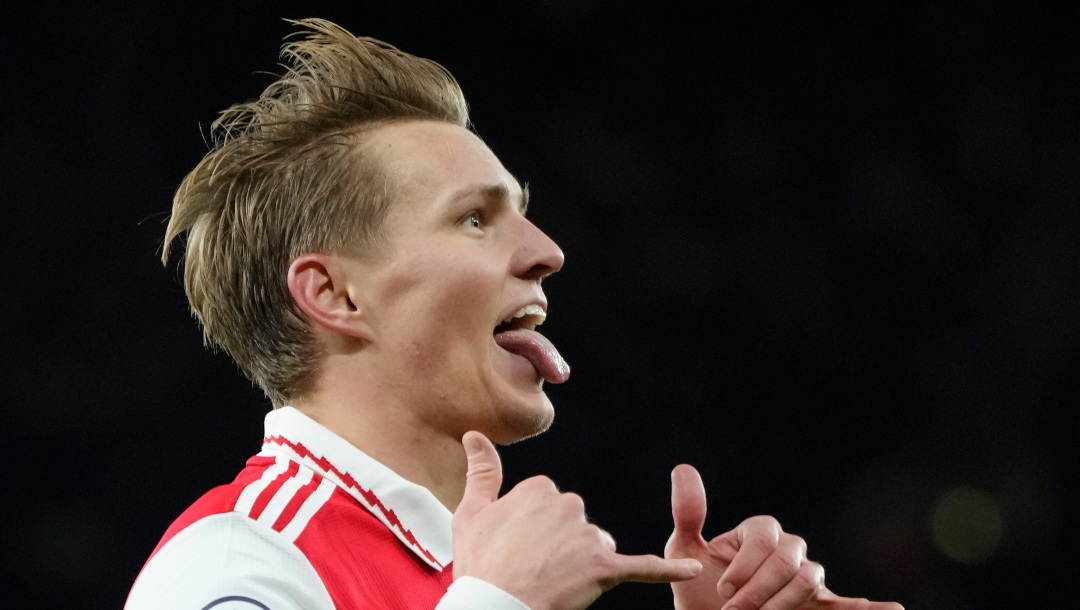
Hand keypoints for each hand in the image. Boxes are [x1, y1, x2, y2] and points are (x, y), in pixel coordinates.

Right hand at [452, 431, 701, 609]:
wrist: (494, 608)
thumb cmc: (481, 565)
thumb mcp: (472, 514)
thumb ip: (482, 471)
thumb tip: (475, 435)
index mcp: (540, 489)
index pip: (549, 504)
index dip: (533, 530)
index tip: (516, 547)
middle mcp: (569, 505)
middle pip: (575, 523)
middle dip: (559, 545)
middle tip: (531, 567)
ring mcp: (588, 537)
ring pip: (595, 545)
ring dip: (581, 563)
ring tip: (551, 582)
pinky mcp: (605, 568)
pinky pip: (643, 567)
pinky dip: (668, 570)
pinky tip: (691, 571)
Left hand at [665, 464, 902, 609]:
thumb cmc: (697, 594)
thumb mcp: (685, 555)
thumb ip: (688, 514)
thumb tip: (683, 468)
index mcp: (759, 534)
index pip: (765, 535)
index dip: (745, 564)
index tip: (723, 591)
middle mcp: (787, 552)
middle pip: (790, 560)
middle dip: (761, 590)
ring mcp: (806, 581)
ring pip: (810, 580)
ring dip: (784, 604)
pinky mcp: (818, 609)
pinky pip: (848, 606)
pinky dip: (872, 608)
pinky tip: (893, 608)